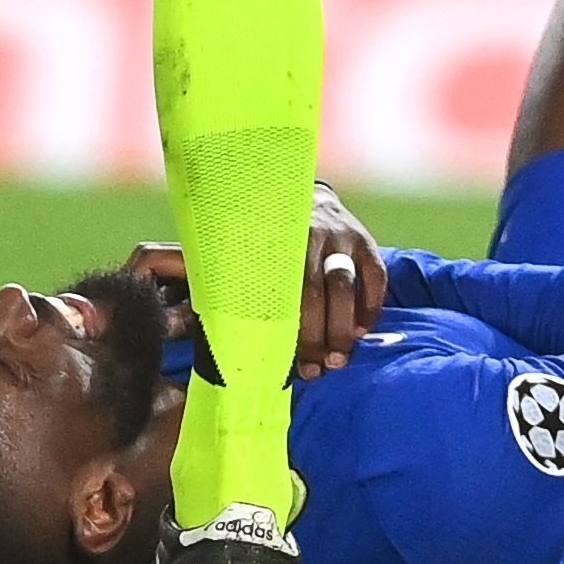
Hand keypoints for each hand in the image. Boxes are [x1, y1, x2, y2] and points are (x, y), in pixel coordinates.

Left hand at [129, 195, 391, 381]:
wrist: (298, 193)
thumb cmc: (258, 240)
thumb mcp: (237, 253)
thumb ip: (223, 283)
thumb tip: (188, 328)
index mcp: (269, 241)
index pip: (278, 293)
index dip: (286, 334)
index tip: (290, 366)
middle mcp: (305, 233)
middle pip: (314, 293)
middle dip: (317, 338)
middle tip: (320, 370)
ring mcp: (337, 234)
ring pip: (344, 285)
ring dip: (343, 327)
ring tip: (339, 359)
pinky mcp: (362, 238)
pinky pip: (375, 275)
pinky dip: (370, 307)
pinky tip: (359, 331)